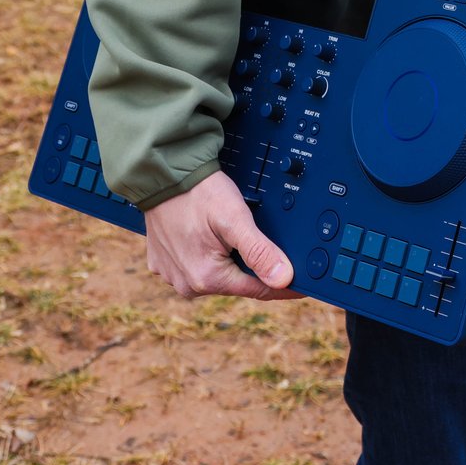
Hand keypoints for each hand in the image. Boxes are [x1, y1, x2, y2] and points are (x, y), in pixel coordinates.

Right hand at [142, 171, 299, 300]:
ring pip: (217, 273)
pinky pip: (195, 265)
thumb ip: (259, 251)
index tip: (303, 284)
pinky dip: (207, 254)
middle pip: (237, 281)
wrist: (162, 174)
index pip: (259, 290)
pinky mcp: (164, 264)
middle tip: (265, 242)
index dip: (284, 285)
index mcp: (206, 278)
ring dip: (229, 259)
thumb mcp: (235, 218)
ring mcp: (173, 276)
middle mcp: (187, 284)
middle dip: (253, 266)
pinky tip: (209, 235)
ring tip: (231, 234)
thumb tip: (283, 279)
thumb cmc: (198, 192)